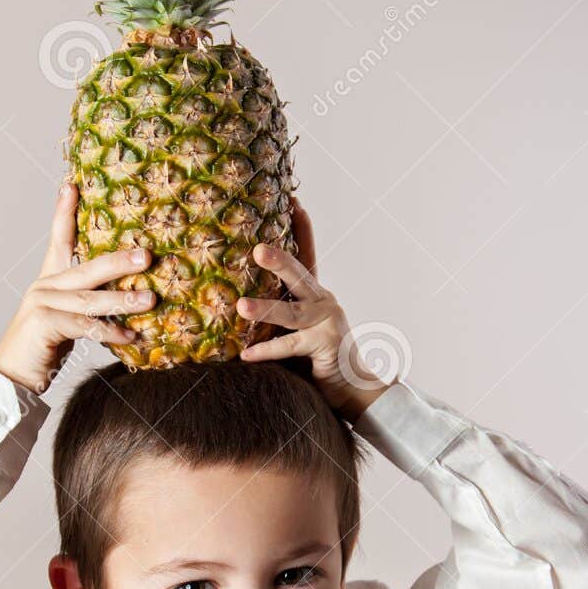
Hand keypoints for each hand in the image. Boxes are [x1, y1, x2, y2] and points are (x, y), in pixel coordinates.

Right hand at [0, 182, 156, 394]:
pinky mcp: (44, 324)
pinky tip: (131, 337)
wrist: (12, 377)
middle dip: (120, 259)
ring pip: (90, 298)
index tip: (72, 185)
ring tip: (150, 299)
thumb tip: (129, 298)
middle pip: (87, 266)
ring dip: (123, 300)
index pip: (59, 238)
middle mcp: (45, 286)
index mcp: (49, 279)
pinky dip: (110, 332)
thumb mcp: (67, 319)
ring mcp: (43, 304)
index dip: (65, 212)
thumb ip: (88, 305)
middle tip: (147, 254)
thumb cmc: (43, 348)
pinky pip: (84, 326)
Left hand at [238, 199, 391, 420]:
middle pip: (299, 275)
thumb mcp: (296, 328)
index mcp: (315, 293)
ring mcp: (326, 322)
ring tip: (240, 305)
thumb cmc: (316, 358)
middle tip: (257, 248)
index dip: (301, 227)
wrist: (353, 388)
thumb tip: (235, 295)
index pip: (307, 254)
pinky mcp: (325, 345)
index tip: (292, 200)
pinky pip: (291, 347)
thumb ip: (277, 312)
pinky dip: (267, 351)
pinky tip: (246, 355)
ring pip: (291, 312)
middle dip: (279, 259)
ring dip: (265, 308)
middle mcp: (323, 301)